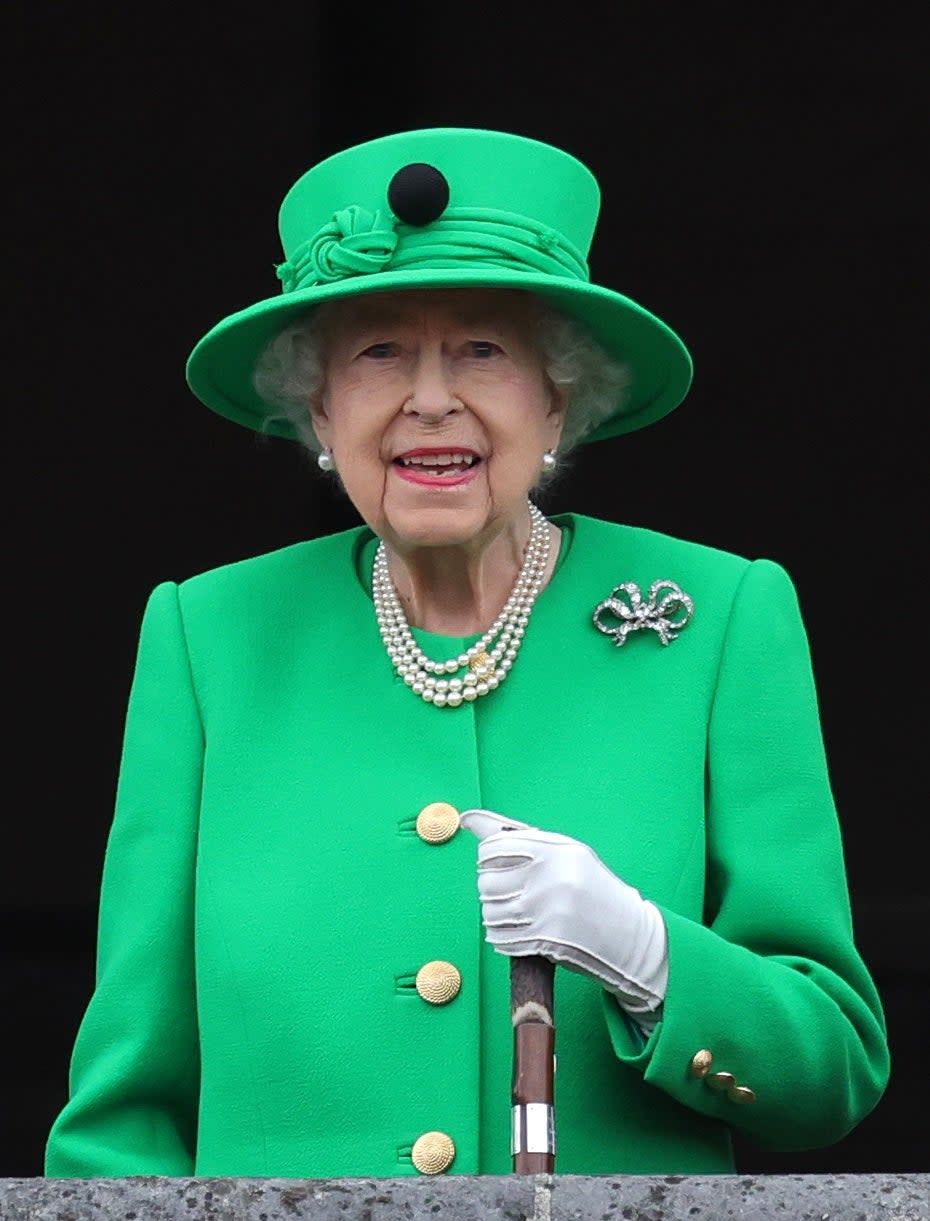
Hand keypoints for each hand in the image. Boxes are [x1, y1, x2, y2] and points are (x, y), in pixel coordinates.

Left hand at [460, 809, 667, 1023]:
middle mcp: (550, 876)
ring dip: (494, 914)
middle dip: (490, 888)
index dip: (487, 858)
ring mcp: (547, 909)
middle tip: (508, 891)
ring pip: (489, 911)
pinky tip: (517, 931)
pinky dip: (501, 936)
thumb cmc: (591, 887)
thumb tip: (466, 818)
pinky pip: (500, 938)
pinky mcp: (546, 940)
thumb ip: (516, 836)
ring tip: (514, 912)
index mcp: (555, 848)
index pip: (493, 847)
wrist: (629, 934)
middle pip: (487, 881)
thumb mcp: (564, 852)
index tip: (496, 865)